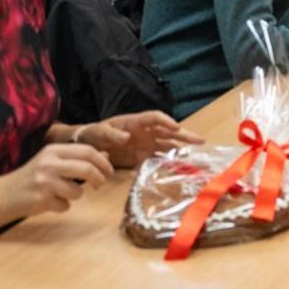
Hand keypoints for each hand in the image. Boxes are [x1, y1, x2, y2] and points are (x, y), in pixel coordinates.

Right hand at [0, 143, 112, 216]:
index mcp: (53, 150)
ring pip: (77, 191)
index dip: (102, 162)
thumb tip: (105, 156)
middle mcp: (49, 163)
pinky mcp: (41, 199)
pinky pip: (65, 206)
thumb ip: (77, 158)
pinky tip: (50, 202)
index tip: (109, 171)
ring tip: (63, 194)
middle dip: (99, 178)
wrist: (4, 194)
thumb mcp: (53, 162)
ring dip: (76, 195)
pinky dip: (62, 206)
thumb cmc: (33, 177)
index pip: (87, 151)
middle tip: (100, 184)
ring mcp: (44, 181)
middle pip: (87, 168)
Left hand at [79, 111, 203, 167]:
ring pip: (168, 146)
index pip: (155, 118)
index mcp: (135, 122)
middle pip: (168, 132)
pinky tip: (181, 170)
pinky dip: (169, 164)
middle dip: (184, 136)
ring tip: (197, 157)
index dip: (167, 122)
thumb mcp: (99, 132)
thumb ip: (111, 135)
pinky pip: (158, 160)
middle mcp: (145, 132)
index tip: (176, 128)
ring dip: (181, 151)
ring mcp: (145, 145)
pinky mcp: (143, 157)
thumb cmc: (93, 134)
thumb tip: (126, 137)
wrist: (87, 146)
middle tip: (201, 141)